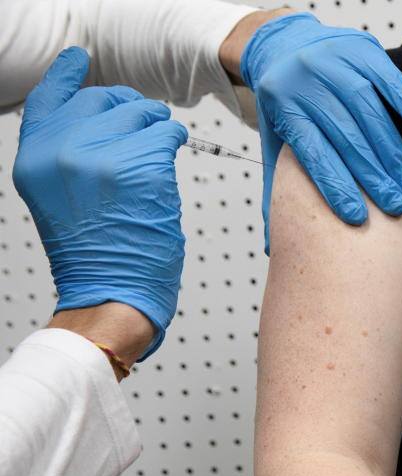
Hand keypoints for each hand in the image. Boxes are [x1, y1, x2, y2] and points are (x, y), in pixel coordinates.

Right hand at [13, 47, 186, 361]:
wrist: (112, 294)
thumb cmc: (95, 255)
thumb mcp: (57, 197)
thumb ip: (66, 154)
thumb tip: (98, 119)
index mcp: (33, 158)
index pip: (47, 98)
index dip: (67, 77)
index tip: (79, 61)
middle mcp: (61, 152)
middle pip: (102, 100)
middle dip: (129, 108)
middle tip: (144, 124)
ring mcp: (100, 158)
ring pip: (141, 114)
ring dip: (158, 126)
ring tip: (159, 147)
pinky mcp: (140, 168)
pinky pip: (166, 134)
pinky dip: (174, 142)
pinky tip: (171, 155)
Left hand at [239, 12, 401, 245]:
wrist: (285, 45)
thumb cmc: (286, 103)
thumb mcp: (274, 140)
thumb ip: (276, 187)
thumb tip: (272, 245)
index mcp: (284, 105)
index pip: (314, 152)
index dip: (336, 187)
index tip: (358, 219)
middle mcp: (307, 80)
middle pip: (345, 136)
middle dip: (372, 176)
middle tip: (395, 207)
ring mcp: (334, 60)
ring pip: (368, 110)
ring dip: (392, 150)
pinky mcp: (361, 48)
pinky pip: (388, 78)